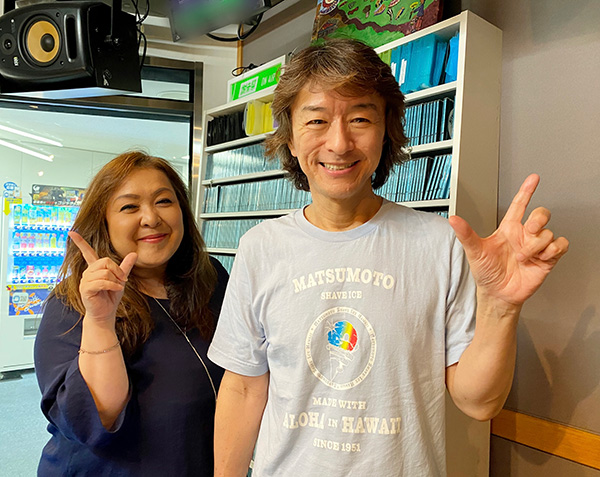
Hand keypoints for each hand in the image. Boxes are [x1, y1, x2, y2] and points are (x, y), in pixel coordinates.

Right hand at [69, 231, 136, 323]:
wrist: (106, 313)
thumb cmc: (111, 296)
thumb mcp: (120, 279)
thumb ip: (125, 266)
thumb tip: (134, 253)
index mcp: (95, 268)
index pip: (87, 252)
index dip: (80, 242)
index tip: (71, 232)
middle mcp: (88, 273)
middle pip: (105, 261)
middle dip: (117, 270)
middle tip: (123, 279)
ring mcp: (85, 281)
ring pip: (104, 272)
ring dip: (115, 280)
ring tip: (117, 287)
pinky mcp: (86, 289)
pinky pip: (101, 282)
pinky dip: (112, 285)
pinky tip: (115, 289)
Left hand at [448, 174, 568, 305]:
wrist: (498, 294)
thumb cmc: (487, 272)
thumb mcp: (474, 252)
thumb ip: (465, 234)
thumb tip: (453, 219)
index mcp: (508, 229)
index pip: (519, 204)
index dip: (526, 190)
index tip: (533, 178)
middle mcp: (524, 235)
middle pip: (541, 213)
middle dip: (538, 219)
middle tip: (527, 232)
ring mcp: (536, 246)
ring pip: (548, 232)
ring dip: (536, 245)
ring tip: (523, 256)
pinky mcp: (547, 259)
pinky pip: (561, 245)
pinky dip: (553, 250)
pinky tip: (540, 258)